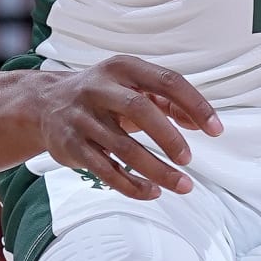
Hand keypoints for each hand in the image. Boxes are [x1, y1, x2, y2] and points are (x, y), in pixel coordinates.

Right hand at [33, 57, 221, 201]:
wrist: (44, 103)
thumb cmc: (103, 96)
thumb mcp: (132, 86)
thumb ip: (168, 101)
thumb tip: (200, 122)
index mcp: (122, 68)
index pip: (167, 81)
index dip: (195, 105)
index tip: (216, 130)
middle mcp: (99, 88)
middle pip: (140, 110)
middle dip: (169, 137)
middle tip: (188, 160)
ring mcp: (82, 117)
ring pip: (123, 148)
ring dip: (156, 170)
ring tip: (182, 185)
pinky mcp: (70, 145)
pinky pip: (105, 170)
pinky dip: (131, 185)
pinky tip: (152, 192)